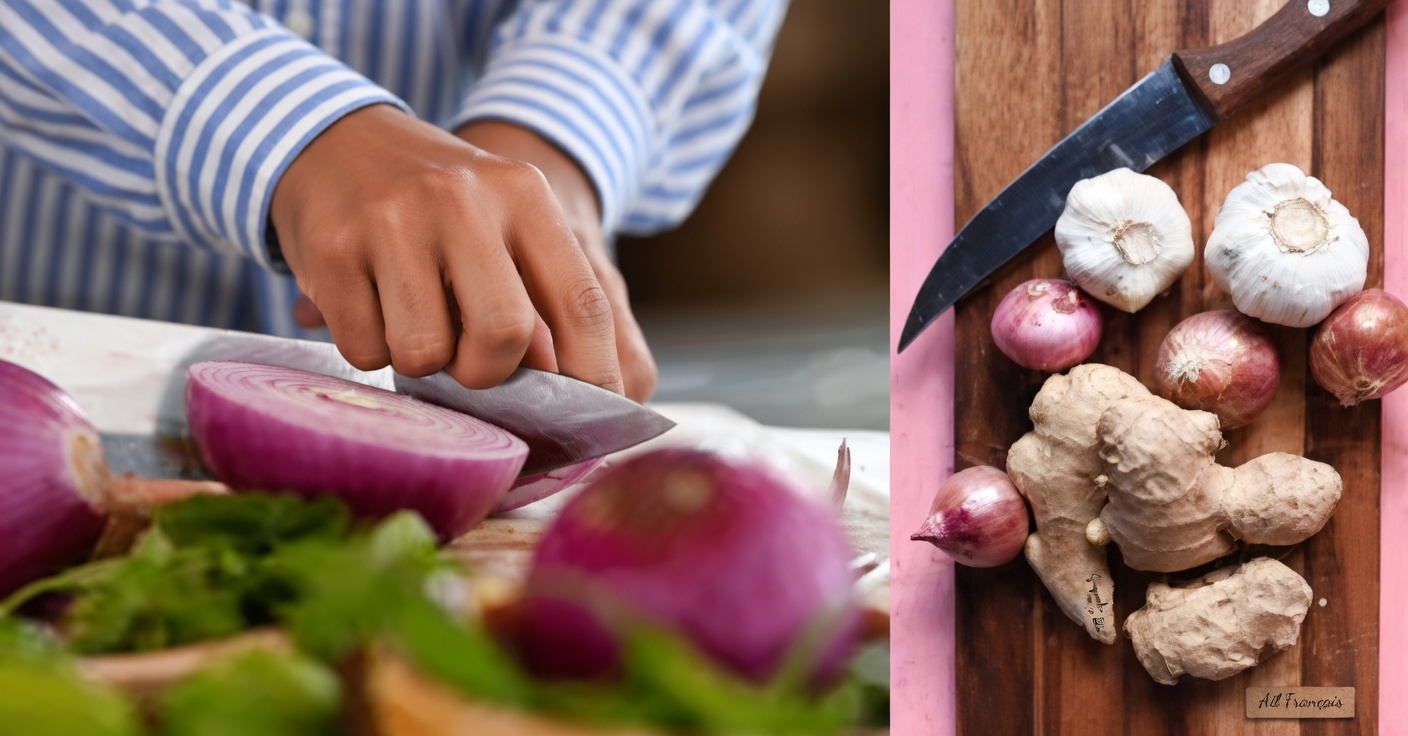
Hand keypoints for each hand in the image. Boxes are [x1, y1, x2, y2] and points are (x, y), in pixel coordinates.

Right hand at [271, 104, 622, 395]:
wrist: (335, 142)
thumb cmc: (438, 205)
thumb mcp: (503, 221)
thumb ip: (543, 295)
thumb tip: (572, 394)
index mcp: (523, 194)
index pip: (582, 301)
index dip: (593, 370)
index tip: (594, 410)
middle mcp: (461, 198)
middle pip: (503, 334)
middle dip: (488, 370)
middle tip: (469, 359)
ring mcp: (391, 221)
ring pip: (425, 354)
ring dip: (422, 362)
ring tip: (413, 318)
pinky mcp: (332, 250)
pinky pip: (365, 350)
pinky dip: (371, 348)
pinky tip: (370, 304)